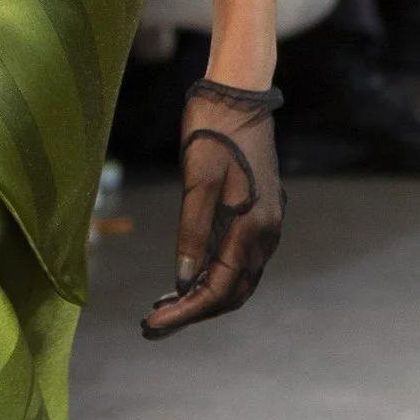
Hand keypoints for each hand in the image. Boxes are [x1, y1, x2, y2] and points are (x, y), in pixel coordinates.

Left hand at [142, 78, 284, 337]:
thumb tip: (181, 280)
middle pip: (232, 293)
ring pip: (238, 281)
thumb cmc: (212, 130)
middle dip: (193, 313)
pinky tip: (186, 278)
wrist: (239, 94)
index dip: (185, 313)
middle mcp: (267, 233)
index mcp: (253, 226)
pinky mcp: (261, 215)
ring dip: (202, 298)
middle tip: (151, 324)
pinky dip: (214, 278)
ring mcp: (268, 225)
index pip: (218, 289)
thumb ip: (192, 233)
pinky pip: (240, 262)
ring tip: (162, 307)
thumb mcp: (197, 180)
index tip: (151, 325)